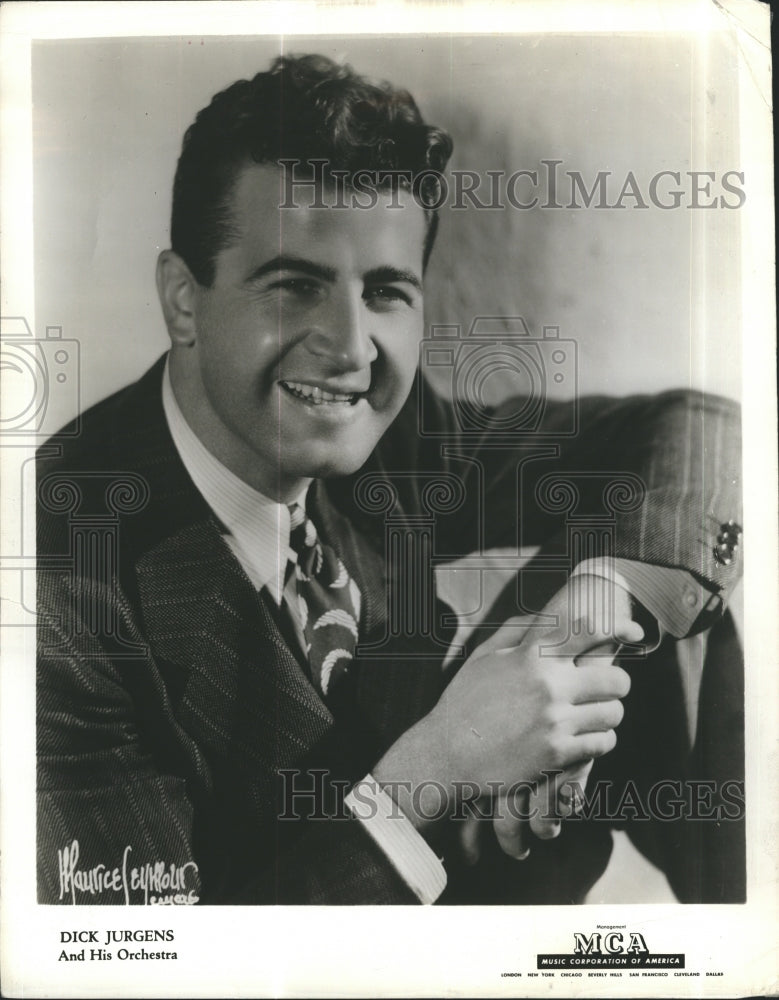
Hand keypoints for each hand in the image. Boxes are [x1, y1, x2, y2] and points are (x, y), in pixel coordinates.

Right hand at [490, 575, 641, 857]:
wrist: (445, 753)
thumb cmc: (464, 701)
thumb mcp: (484, 656)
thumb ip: (517, 631)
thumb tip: (547, 616)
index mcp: (532, 656)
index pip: (589, 630)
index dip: (620, 627)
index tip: (636, 632)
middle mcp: (549, 685)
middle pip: (616, 679)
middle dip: (616, 683)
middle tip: (604, 689)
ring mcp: (555, 721)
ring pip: (613, 714)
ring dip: (607, 714)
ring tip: (591, 716)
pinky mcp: (557, 754)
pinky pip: (602, 744)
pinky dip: (598, 741)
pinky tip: (583, 739)